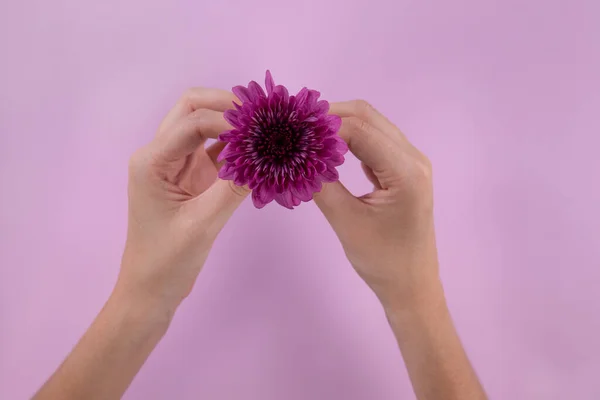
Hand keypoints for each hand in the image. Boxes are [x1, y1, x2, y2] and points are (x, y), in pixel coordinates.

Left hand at [116, 88, 249, 317]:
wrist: (151, 288)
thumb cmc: (167, 261)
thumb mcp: (202, 224)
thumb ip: (234, 187)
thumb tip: (267, 155)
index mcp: (152, 161)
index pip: (193, 122)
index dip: (228, 118)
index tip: (261, 126)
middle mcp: (161, 154)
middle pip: (192, 109)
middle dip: (226, 105)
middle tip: (262, 116)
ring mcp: (177, 164)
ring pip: (204, 125)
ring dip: (232, 123)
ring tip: (265, 127)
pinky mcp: (192, 177)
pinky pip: (215, 150)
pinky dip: (235, 146)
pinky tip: (258, 149)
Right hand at [314, 100, 439, 309]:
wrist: (411, 285)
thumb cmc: (381, 260)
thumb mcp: (345, 221)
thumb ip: (321, 184)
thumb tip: (295, 155)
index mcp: (406, 171)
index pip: (359, 131)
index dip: (323, 125)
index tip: (291, 128)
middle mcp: (413, 159)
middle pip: (368, 117)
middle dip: (330, 116)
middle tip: (295, 124)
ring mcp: (411, 163)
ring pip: (372, 126)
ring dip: (339, 126)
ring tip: (306, 134)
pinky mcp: (403, 170)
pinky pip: (374, 142)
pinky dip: (349, 140)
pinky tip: (326, 148)